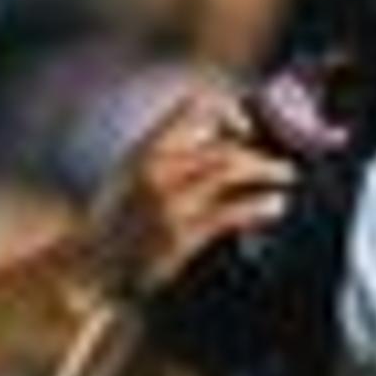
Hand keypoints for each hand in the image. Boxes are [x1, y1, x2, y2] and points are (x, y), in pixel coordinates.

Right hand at [73, 93, 295, 304]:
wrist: (88, 268)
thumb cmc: (115, 227)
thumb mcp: (131, 177)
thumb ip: (168, 157)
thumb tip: (216, 139)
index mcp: (145, 149)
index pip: (193, 107)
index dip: (227, 111)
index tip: (247, 129)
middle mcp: (156, 168)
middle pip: (222, 144)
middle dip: (259, 153)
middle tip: (284, 165)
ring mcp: (168, 200)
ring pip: (230, 169)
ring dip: (266, 171)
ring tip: (286, 178)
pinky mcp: (180, 234)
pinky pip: (229, 211)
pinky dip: (258, 205)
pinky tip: (275, 206)